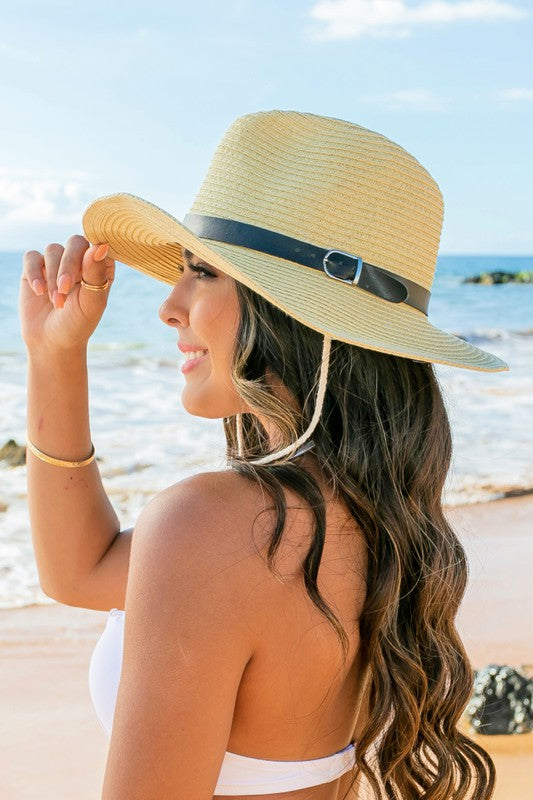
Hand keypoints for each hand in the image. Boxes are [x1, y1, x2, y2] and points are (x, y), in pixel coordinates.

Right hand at [20, 235, 115, 352]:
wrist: (52, 341)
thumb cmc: (78, 323)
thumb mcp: (92, 303)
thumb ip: (96, 274)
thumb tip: (100, 246)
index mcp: (100, 266)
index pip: (100, 244)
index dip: (93, 251)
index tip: (87, 269)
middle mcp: (80, 260)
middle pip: (75, 242)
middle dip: (68, 265)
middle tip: (65, 289)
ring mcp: (57, 262)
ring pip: (53, 250)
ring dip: (53, 277)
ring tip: (57, 302)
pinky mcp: (36, 268)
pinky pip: (32, 257)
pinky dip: (34, 273)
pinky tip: (39, 292)